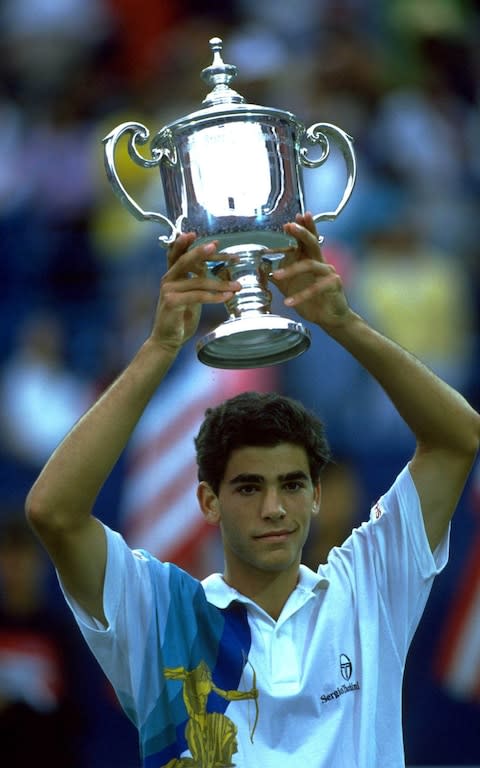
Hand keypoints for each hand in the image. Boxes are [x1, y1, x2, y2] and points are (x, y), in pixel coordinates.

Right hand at [149, 233, 239, 352]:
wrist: (168, 339)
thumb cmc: (180, 316)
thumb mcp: (190, 293)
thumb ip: (196, 277)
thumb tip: (211, 262)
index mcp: (172, 274)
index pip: (178, 253)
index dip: (189, 243)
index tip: (207, 239)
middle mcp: (167, 279)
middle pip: (185, 260)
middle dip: (201, 252)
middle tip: (216, 246)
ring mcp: (168, 290)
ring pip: (197, 281)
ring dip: (220, 283)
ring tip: (237, 285)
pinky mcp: (172, 302)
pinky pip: (198, 296)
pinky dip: (214, 296)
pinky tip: (227, 297)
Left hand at [271, 212, 350, 330]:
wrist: (329, 317)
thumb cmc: (311, 300)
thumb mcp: (290, 287)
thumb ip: (278, 276)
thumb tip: (261, 268)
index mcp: (311, 260)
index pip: (307, 240)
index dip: (303, 228)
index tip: (293, 219)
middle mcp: (321, 263)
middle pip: (312, 242)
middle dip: (302, 232)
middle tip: (290, 225)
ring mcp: (329, 273)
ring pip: (310, 265)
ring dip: (291, 269)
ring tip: (275, 276)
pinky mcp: (333, 285)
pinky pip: (316, 288)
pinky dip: (301, 295)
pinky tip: (289, 302)